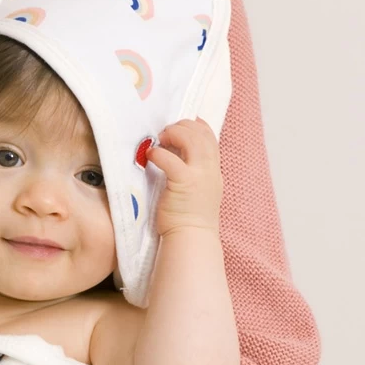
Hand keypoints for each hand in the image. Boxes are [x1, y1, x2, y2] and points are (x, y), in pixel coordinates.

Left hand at [147, 118, 222, 234]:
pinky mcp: (184, 183)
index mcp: (213, 171)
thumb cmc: (188, 217)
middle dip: (182, 126)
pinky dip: (159, 153)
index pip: (210, 137)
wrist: (191, 238)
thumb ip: (193, 171)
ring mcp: (200, 176)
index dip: (195, 125)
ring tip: (160, 140)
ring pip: (192, 140)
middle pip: (201, 133)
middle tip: (165, 133)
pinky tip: (151, 156)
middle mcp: (210, 170)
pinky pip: (171, 159)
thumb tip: (174, 154)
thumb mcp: (198, 189)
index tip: (181, 125)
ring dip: (173, 134)